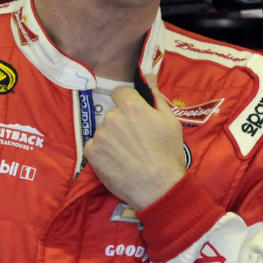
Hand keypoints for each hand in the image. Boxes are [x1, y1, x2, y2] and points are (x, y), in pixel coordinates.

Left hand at [83, 79, 186, 210]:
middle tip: (135, 139)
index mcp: (132, 107)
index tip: (134, 115)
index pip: (120, 92)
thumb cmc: (168, 154)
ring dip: (112, 137)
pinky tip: (117, 161)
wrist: (159, 188)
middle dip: (121, 122)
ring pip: (103, 130)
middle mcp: (112, 118)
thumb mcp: (170, 121)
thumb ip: (156, 95)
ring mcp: (100, 136)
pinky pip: (94, 146)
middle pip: (112, 112)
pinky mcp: (92, 154)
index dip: (128, 102)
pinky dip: (102, 152)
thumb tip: (149, 75)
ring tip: (127, 154)